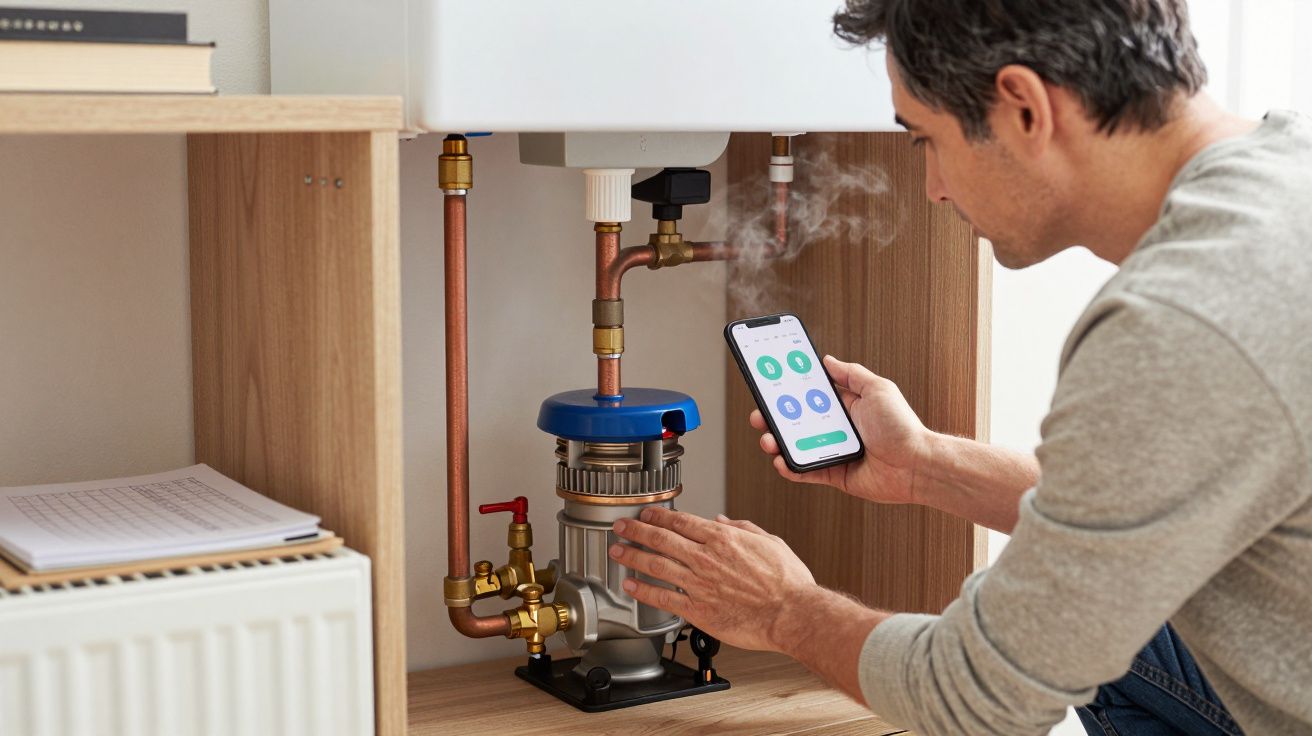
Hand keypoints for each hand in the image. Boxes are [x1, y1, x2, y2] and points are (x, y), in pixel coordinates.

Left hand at [609, 506, 816, 652]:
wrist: (791, 614)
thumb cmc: (787, 582)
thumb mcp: (769, 542)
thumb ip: (743, 528)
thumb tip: (723, 521)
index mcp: (723, 539)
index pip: (681, 522)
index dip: (659, 516)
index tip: (646, 514)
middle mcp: (706, 558)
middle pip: (662, 539)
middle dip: (636, 530)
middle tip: (621, 526)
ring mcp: (699, 584)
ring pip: (656, 565)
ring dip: (633, 556)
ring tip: (617, 551)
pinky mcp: (698, 610)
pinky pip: (663, 598)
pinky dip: (643, 590)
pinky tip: (631, 586)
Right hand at [750, 355, 929, 504]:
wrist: (915, 465)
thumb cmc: (902, 426)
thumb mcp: (877, 389)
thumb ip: (851, 374)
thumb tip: (828, 360)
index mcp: (845, 406)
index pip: (810, 395)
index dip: (789, 390)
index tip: (769, 384)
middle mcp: (837, 428)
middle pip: (797, 421)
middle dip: (774, 417)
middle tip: (759, 415)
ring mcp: (833, 451)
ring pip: (796, 446)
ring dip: (777, 442)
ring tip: (768, 439)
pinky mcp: (834, 474)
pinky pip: (806, 471)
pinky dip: (790, 468)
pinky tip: (781, 460)